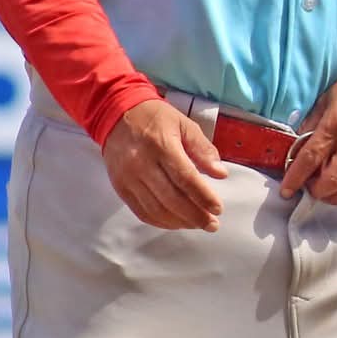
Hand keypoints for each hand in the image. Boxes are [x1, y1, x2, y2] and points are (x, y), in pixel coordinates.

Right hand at [100, 98, 229, 231]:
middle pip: (172, 199)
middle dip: (196, 216)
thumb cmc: (154, 117)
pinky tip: (176, 221)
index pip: (185, 178)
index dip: (203, 197)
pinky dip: (161, 221)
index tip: (218, 208)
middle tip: (212, 224)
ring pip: (157, 210)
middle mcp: (142, 163)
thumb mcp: (184, 124)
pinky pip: (142, 212)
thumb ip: (203, 149)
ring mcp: (128, 177)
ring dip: (180, 222)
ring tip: (197, 223)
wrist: (116, 113)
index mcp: (161, 144)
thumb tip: (220, 174)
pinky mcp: (120, 187)